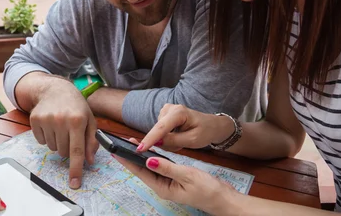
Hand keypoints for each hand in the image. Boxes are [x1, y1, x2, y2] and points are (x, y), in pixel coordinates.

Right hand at [30, 78, 98, 188]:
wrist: (55, 89)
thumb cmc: (76, 106)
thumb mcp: (90, 120)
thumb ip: (92, 141)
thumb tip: (90, 161)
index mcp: (77, 121)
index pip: (76, 151)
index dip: (76, 169)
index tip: (74, 183)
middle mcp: (61, 120)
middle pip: (63, 152)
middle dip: (67, 148)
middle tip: (69, 133)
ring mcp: (46, 120)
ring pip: (52, 148)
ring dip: (57, 142)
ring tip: (60, 126)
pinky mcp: (34, 120)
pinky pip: (41, 141)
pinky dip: (46, 137)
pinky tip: (51, 124)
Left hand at [114, 154, 237, 213]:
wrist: (224, 199)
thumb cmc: (208, 190)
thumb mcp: (188, 176)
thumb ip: (168, 168)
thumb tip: (148, 161)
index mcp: (163, 188)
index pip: (141, 172)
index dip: (128, 161)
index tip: (117, 150)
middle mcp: (163, 187)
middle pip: (143, 170)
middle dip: (132, 157)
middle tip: (122, 142)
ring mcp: (169, 183)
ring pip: (151, 168)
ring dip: (142, 157)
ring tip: (132, 144)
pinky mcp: (175, 179)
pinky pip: (160, 168)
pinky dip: (153, 159)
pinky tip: (150, 152)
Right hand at [136, 104, 233, 152]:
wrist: (212, 125)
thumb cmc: (205, 132)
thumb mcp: (192, 140)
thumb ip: (173, 141)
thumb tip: (156, 142)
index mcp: (179, 112)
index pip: (161, 128)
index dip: (150, 139)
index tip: (139, 149)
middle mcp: (169, 108)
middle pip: (158, 131)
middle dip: (166, 142)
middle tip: (181, 145)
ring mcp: (165, 110)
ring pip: (159, 133)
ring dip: (168, 141)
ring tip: (182, 140)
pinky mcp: (164, 115)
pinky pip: (160, 131)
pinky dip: (168, 137)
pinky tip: (179, 136)